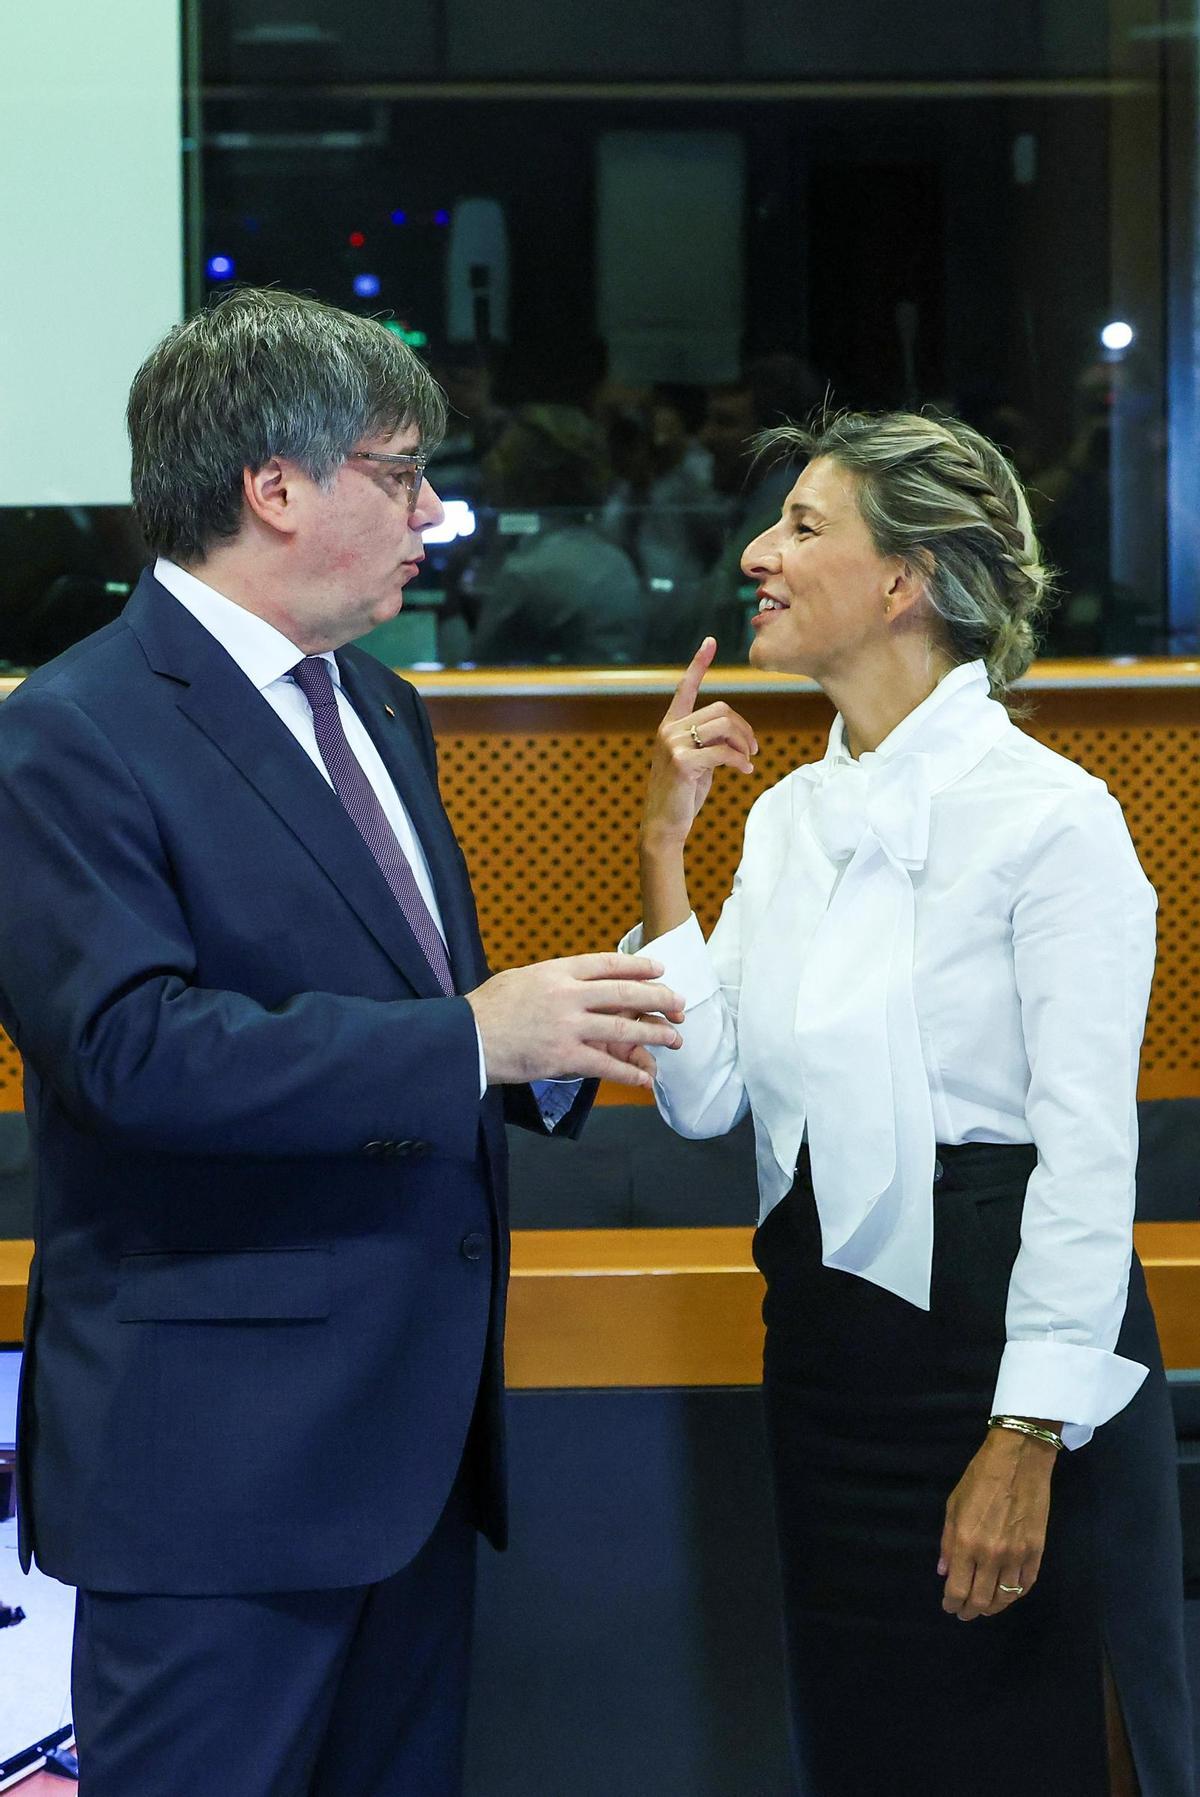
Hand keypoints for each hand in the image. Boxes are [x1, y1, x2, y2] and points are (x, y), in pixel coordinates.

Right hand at [467, 953, 685, 1088]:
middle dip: (658, 998)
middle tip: (680, 1005)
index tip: (659, 970)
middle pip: (625, 993)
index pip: (608, 964)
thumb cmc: (486, 1008)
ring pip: (624, 1029)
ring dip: (654, 1034)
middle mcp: (567, 995)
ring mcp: (568, 1026)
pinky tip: (646, 1078)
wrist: (465, 1038)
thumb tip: (575, 982)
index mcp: (557, 971)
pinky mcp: (563, 1057)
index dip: (639, 967)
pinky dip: (630, 1073)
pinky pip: (606, 1065)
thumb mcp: (521, 978)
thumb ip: (552, 979)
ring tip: (675, 1039)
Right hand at [641, 638, 757, 851]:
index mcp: (670, 726)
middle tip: (754, 749)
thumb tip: (736, 734)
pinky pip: (723, 752)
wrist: (665, 825)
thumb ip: (710, 741)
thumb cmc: (683, 794)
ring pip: (723, 727)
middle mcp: (668, 730)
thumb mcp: (697, 762)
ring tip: (749, 759)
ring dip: (744, 743)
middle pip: (720, 710)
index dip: (698, 663)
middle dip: (743, 728)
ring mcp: (673, 744)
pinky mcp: (682, 762)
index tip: (710, 642)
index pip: (685, 687)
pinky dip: (740, 761)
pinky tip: (745, 771)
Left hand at [939, 1425, 1056, 1620]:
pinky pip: (1025, 1585)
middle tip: (963, 1613)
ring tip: (983, 1608)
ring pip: (1005, 1598)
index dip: (952, 1604)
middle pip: (981, 1600)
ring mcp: (1017, 1556)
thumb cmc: (979, 1478)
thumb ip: (948, 1543)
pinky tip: (1006, 1595)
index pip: (958, 1589)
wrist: (1018, 1460)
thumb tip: (944, 1572)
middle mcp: (992, 1556)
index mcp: (967, 1543)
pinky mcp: (1037, 1552)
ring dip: (992, 1607)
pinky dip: (1014, 1596)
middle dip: (969, 1611)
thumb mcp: (953, 1506)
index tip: (948, 1607)